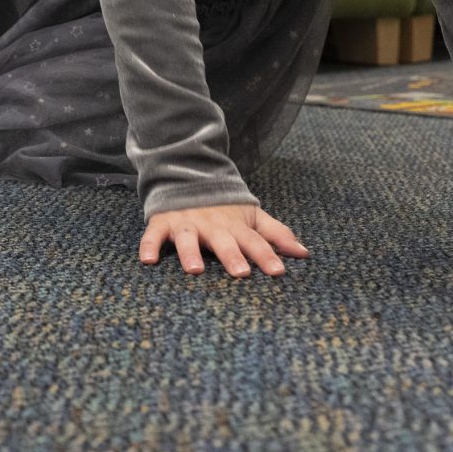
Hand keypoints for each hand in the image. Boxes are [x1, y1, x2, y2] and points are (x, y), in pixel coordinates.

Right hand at [140, 202, 309, 276]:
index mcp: (236, 226)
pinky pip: (154, 235)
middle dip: (232, 256)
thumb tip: (305, 253)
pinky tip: (148, 261)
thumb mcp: (252, 217)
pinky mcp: (163, 223)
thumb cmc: (225, 208)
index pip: (255, 242)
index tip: (278, 272)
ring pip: (188, 239)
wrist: (187, 177)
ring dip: (190, 253)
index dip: (267, 256)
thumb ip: (277, 234)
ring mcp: (187, 224)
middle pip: (223, 242)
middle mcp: (212, 226)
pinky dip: (149, 246)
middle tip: (241, 273)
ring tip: (194, 270)